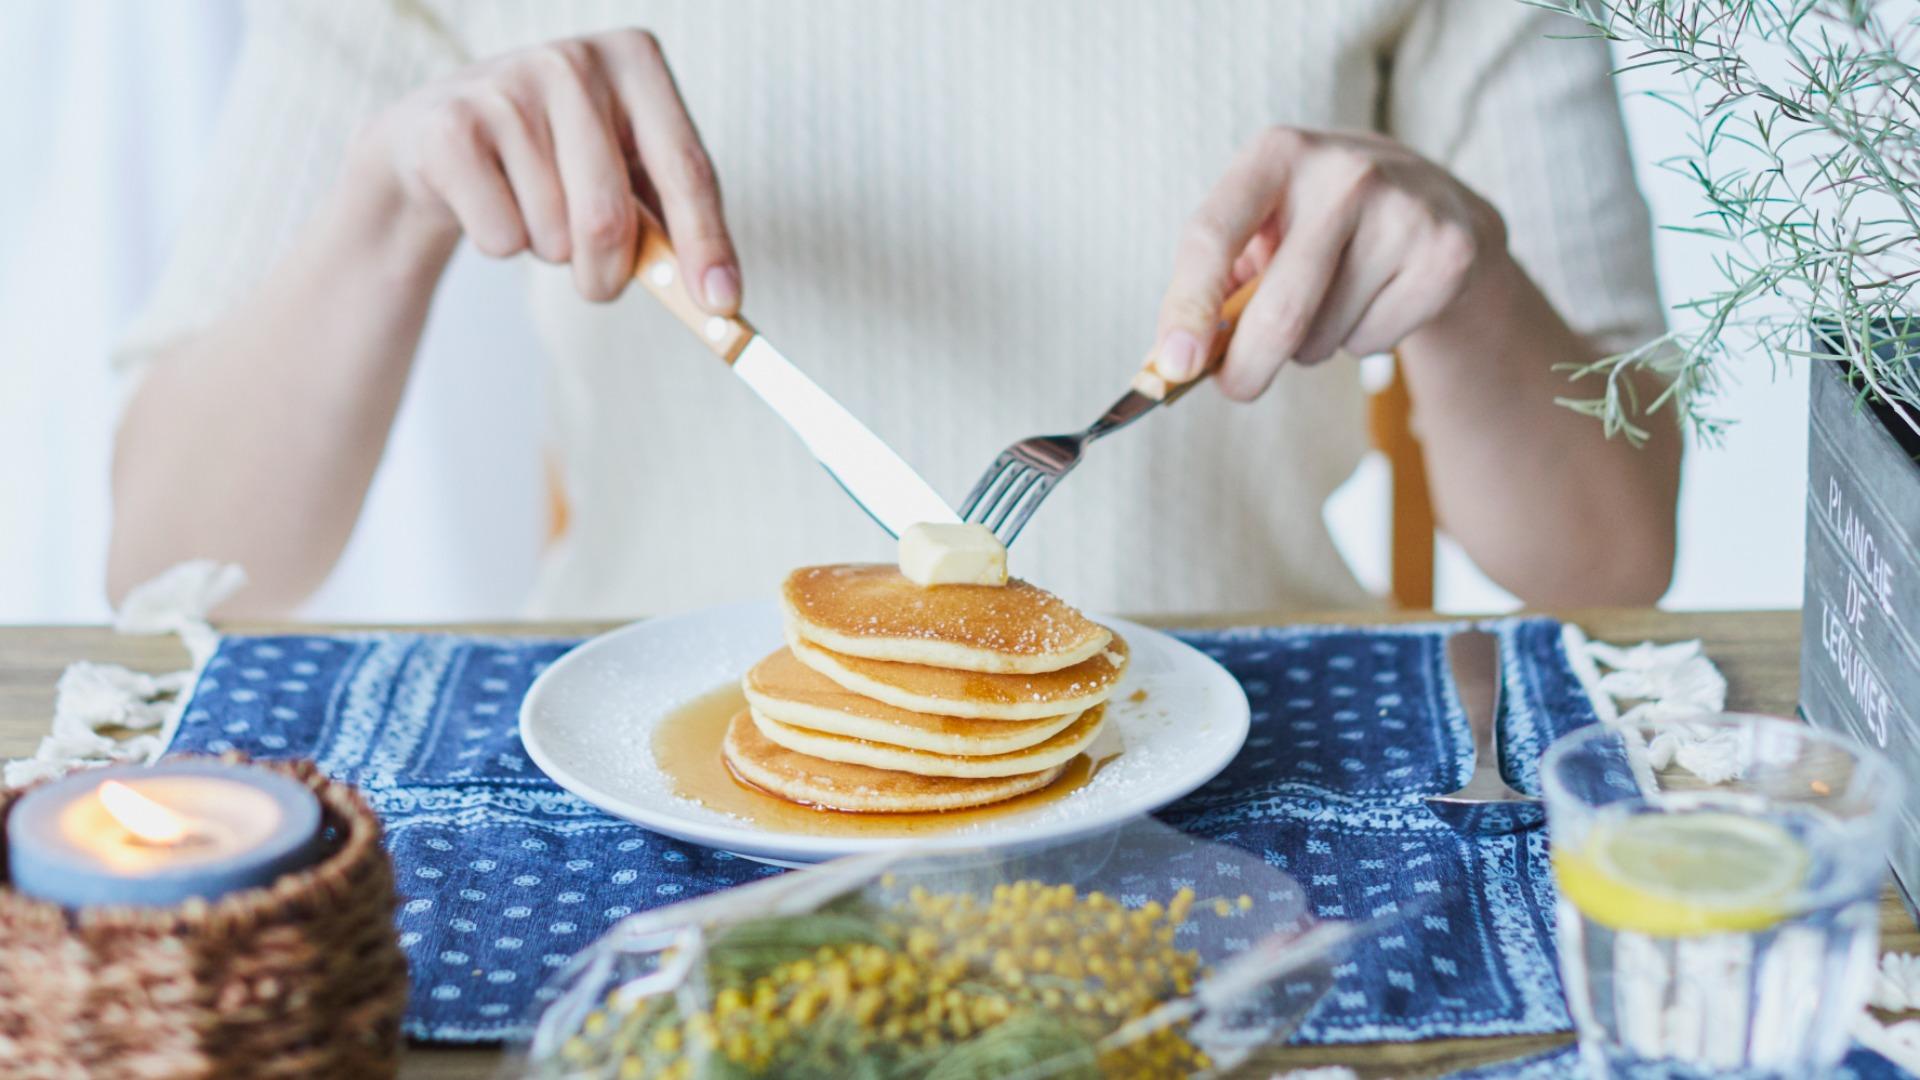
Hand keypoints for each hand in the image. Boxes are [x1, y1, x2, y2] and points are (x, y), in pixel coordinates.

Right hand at [356, 28, 737, 308]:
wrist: (438, 139)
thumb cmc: (554, 161)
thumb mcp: (623, 174)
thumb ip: (672, 227)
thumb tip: (716, 299)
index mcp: (635, 62)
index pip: (687, 169)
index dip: (707, 244)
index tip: (722, 304)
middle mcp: (573, 62)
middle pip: (610, 218)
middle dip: (607, 276)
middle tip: (597, 285)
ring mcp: (507, 86)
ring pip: (552, 234)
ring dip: (547, 250)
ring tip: (529, 204)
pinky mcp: (451, 126)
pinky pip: (501, 237)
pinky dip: (501, 243)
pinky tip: (487, 199)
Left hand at [1151, 127, 1505, 399]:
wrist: (1435, 202)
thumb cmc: (1318, 222)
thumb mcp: (1264, 223)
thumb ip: (1216, 283)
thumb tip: (1178, 359)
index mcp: (1277, 153)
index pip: (1213, 236)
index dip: (1187, 306)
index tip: (1173, 365)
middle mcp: (1345, 172)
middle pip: (1280, 310)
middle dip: (1247, 367)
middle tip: (1236, 387)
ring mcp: (1404, 211)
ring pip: (1324, 336)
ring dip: (1308, 346)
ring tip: (1329, 301)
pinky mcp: (1446, 254)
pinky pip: (1372, 341)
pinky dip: (1359, 342)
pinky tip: (1376, 298)